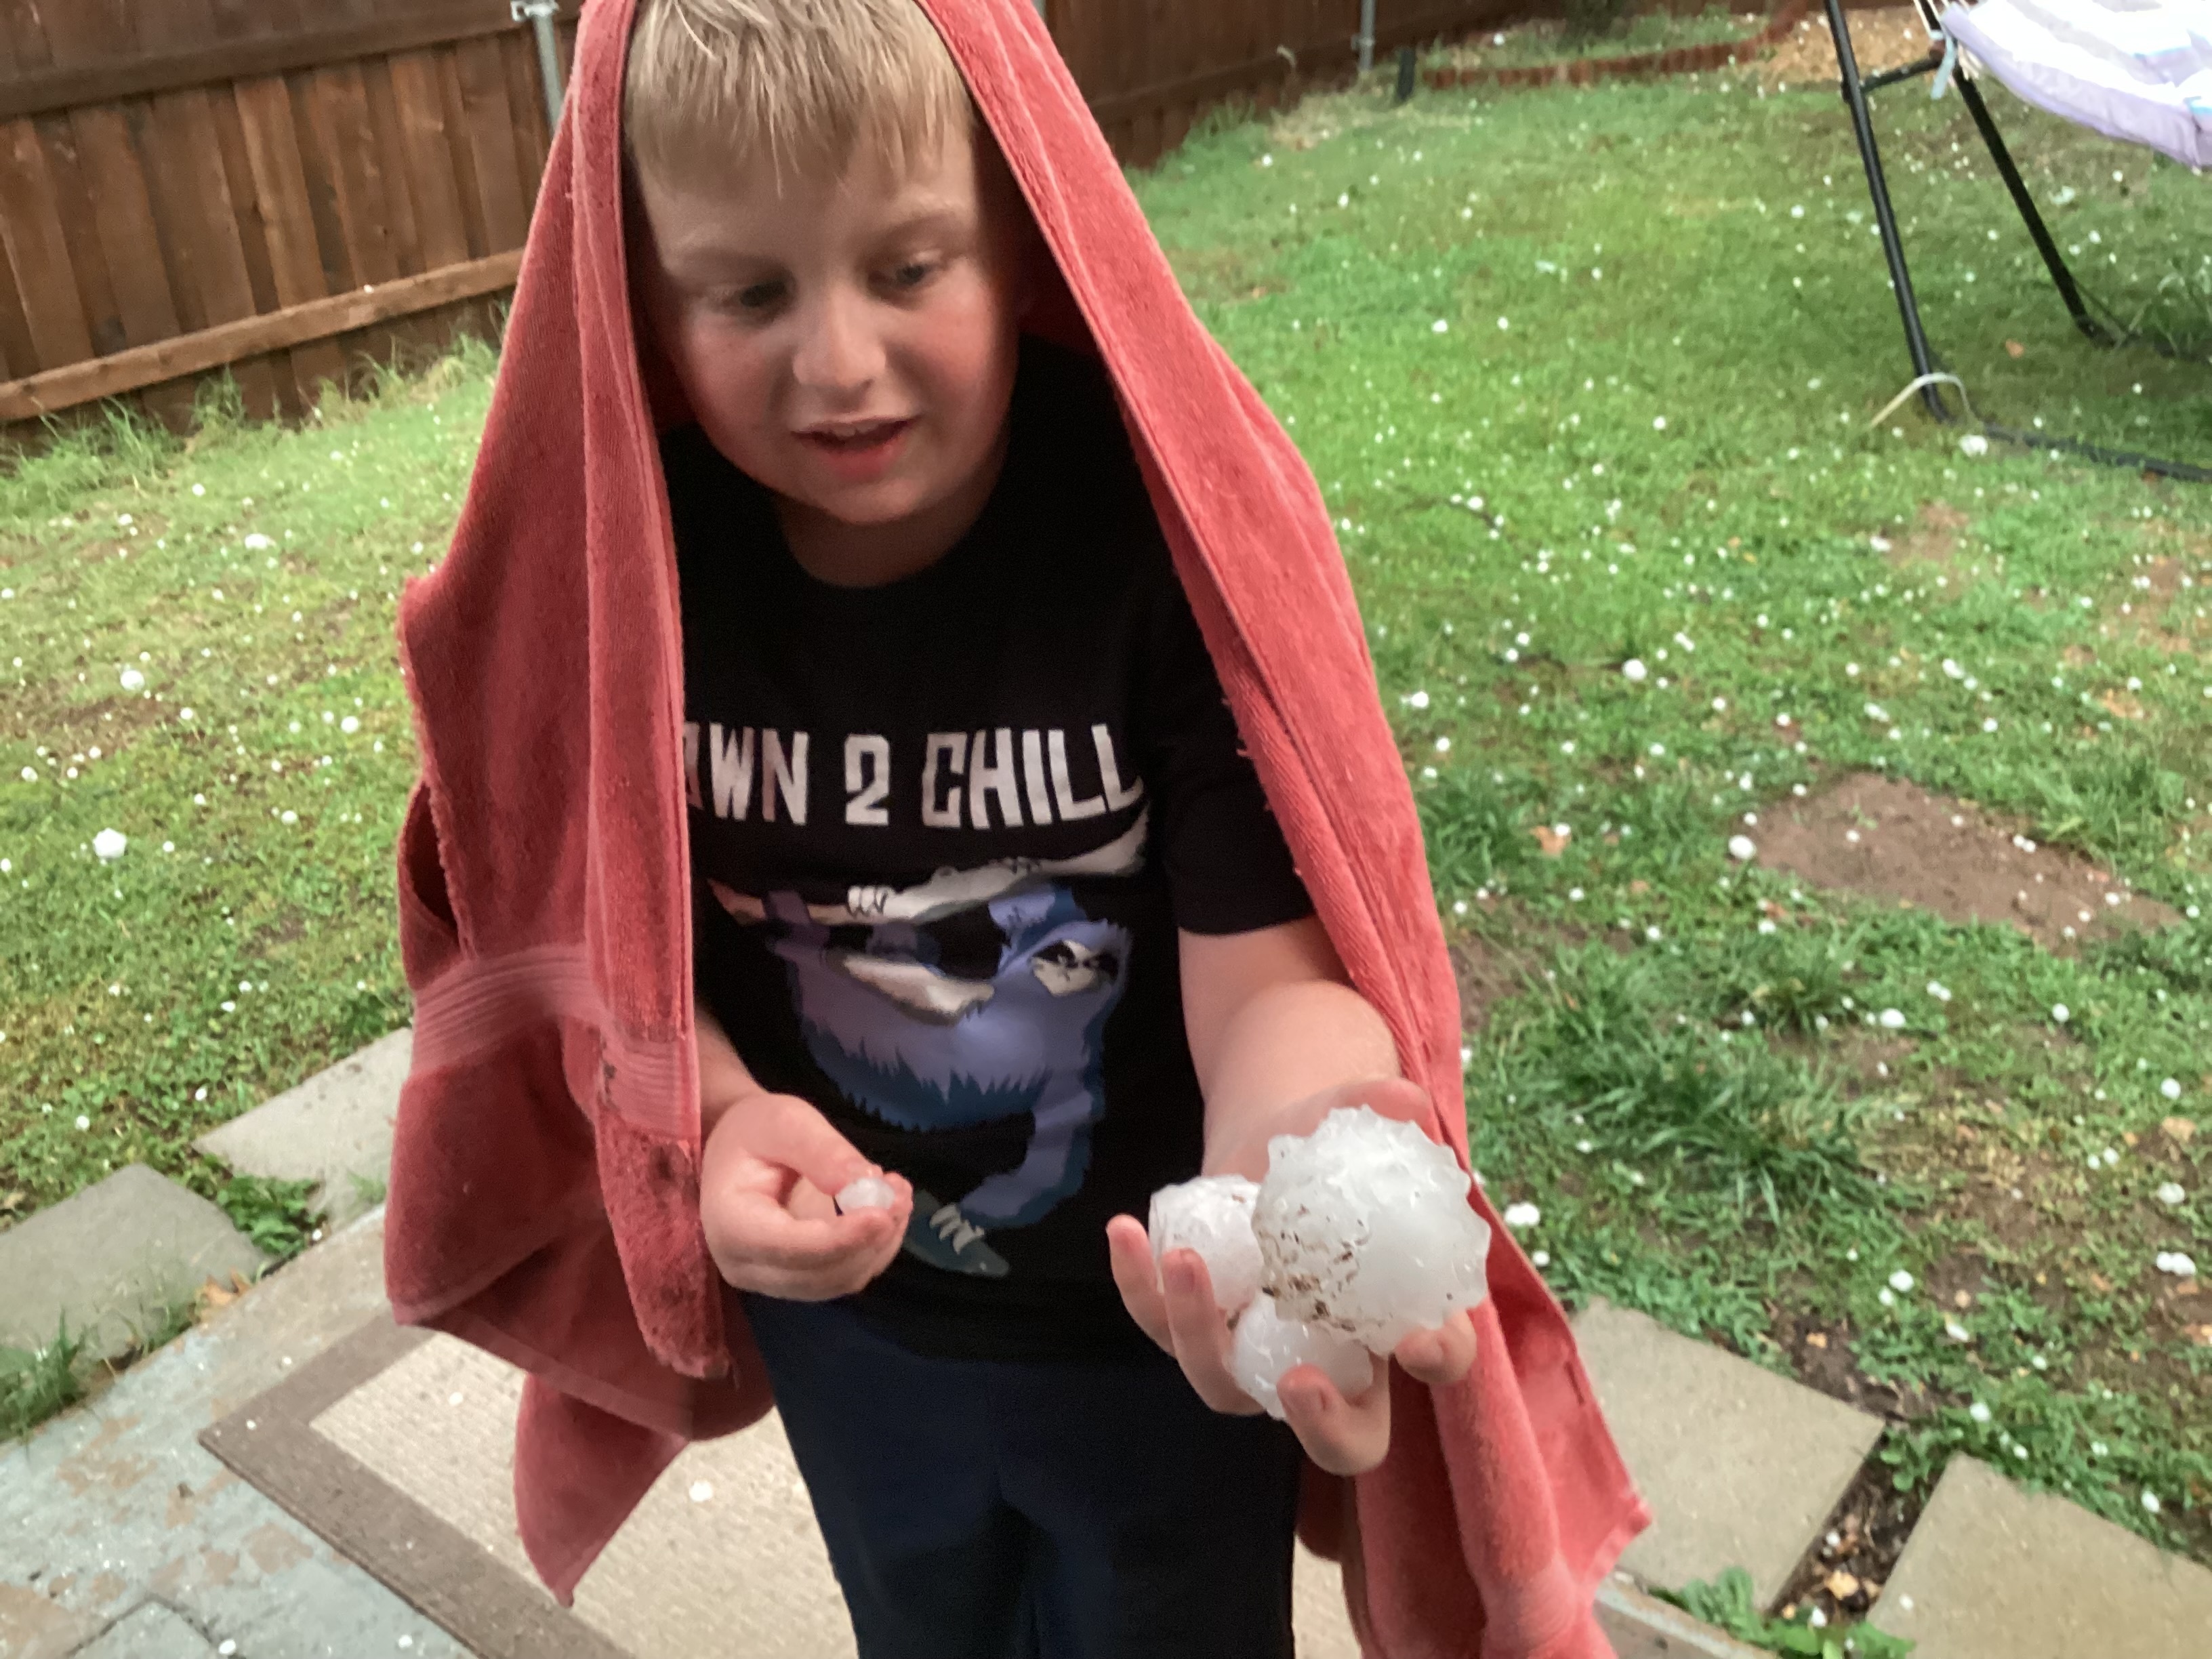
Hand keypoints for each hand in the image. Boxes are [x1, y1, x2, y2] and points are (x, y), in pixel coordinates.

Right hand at [700, 1090, 912, 1299]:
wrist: (740, 1152)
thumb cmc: (754, 1131)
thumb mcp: (784, 1122)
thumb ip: (820, 1151)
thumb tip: (864, 1184)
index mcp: (731, 1225)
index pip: (790, 1247)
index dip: (841, 1238)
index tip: (883, 1214)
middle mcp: (746, 1265)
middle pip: (820, 1273)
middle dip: (869, 1238)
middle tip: (900, 1191)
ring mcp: (773, 1279)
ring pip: (840, 1280)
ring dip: (880, 1243)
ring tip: (897, 1192)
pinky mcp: (799, 1278)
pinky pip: (847, 1275)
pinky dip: (876, 1247)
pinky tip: (887, 1209)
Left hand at [1105, 1076, 1478, 1474]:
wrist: (1268, 1155)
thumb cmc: (1330, 1151)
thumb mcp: (1350, 1124)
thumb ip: (1374, 1108)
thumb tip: (1403, 1100)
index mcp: (1398, 1323)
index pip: (1438, 1360)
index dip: (1437, 1358)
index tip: (1415, 1340)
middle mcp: (1334, 1364)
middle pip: (1342, 1440)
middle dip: (1324, 1425)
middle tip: (1300, 1385)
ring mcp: (1255, 1359)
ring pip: (1227, 1387)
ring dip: (1200, 1333)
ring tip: (1180, 1257)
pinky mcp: (1195, 1331)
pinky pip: (1161, 1329)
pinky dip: (1138, 1287)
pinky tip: (1125, 1230)